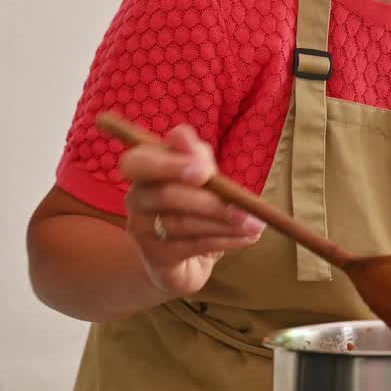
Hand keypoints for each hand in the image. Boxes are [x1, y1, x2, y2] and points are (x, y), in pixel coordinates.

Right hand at [119, 124, 264, 297]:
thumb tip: (181, 134)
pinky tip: (248, 238)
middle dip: (204, 199)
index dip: (170, 165)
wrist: (190, 254)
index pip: (139, 162)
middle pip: (163, 195)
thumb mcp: (204, 174)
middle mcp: (136, 198)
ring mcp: (142, 230)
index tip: (205, 172)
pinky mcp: (156, 257)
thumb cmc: (197, 203)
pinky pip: (191, 246)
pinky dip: (225, 241)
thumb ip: (196, 154)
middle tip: (239, 203)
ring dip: (224, 222)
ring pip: (181, 223)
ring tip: (255, 224)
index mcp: (145, 171)